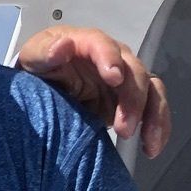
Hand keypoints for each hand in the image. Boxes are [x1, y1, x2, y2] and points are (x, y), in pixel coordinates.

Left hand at [16, 25, 170, 159]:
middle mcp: (112, 58)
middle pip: (133, 71)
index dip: (110, 59)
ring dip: (154, 115)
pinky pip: (153, 109)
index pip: (103, 45)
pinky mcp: (129, 101)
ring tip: (148, 141)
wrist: (44, 88)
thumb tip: (62, 47)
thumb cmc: (39, 69)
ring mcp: (124, 80)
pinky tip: (152, 146)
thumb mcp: (33, 59)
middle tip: (124, 128)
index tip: (113, 77)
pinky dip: (158, 126)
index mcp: (87, 44)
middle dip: (133, 99)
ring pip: (151, 89)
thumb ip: (43, 53)